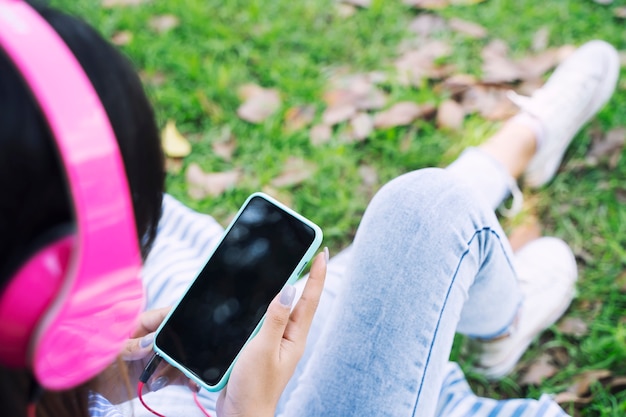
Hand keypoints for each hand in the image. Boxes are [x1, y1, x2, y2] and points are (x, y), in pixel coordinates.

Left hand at [93, 307, 197, 402]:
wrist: (93, 390)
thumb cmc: (95, 359)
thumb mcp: (109, 350)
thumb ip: (129, 345)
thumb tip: (151, 342)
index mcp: (142, 324)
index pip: (165, 316)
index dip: (178, 317)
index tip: (189, 323)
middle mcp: (155, 339)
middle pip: (178, 338)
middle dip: (184, 349)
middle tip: (182, 359)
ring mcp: (159, 357)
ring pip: (181, 358)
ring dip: (180, 369)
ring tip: (163, 381)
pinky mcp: (163, 374)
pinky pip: (180, 375)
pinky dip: (189, 380)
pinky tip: (193, 384)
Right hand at [216, 250, 327, 416]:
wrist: (241, 414)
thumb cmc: (255, 387)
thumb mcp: (264, 349)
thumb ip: (275, 319)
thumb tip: (290, 289)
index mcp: (294, 337)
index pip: (309, 299)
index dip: (315, 274)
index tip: (321, 252)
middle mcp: (288, 337)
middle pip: (298, 300)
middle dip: (304, 275)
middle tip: (309, 252)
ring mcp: (275, 342)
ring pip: (281, 309)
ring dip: (285, 288)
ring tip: (291, 266)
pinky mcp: (260, 347)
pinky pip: (265, 320)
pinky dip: (265, 305)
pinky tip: (261, 298)